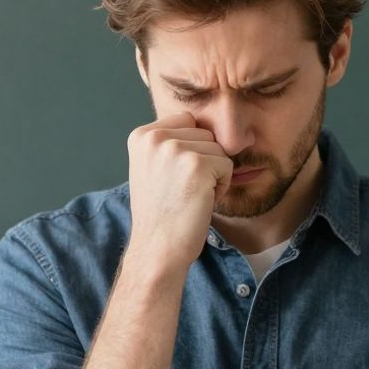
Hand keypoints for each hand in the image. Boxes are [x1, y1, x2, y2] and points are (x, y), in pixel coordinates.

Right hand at [126, 112, 233, 270]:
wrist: (158, 248)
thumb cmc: (162, 213)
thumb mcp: (153, 167)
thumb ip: (170, 143)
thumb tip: (204, 125)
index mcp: (141, 135)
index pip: (188, 120)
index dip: (192, 149)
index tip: (175, 177)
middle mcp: (154, 137)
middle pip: (206, 133)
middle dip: (205, 161)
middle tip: (183, 190)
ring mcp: (174, 149)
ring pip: (219, 149)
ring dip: (214, 174)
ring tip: (190, 195)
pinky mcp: (196, 164)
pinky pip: (228, 165)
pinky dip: (221, 186)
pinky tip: (200, 201)